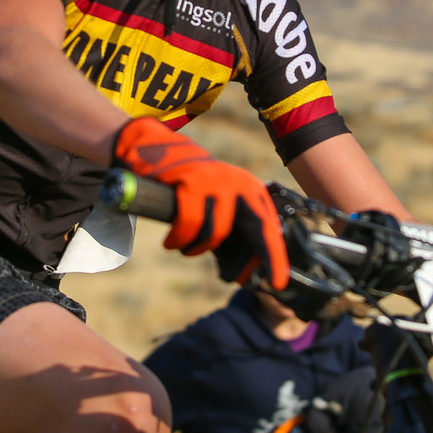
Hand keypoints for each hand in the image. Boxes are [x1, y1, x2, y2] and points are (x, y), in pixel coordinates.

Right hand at [111, 117, 288, 288]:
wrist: (155, 149)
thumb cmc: (188, 185)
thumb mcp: (217, 203)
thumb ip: (231, 231)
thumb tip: (243, 275)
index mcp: (250, 188)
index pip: (268, 226)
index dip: (275, 257)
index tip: (277, 283)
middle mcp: (239, 182)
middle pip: (256, 228)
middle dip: (260, 258)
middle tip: (246, 283)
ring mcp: (216, 180)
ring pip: (215, 232)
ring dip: (195, 248)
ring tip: (183, 247)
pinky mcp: (192, 181)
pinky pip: (189, 224)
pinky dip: (179, 239)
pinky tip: (171, 243)